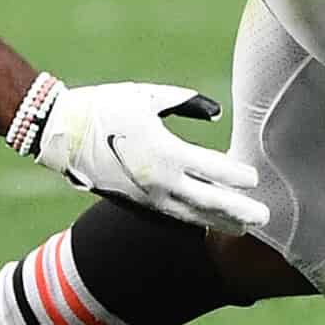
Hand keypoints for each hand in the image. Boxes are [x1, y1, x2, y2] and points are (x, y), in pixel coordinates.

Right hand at [33, 80, 268, 233]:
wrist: (60, 133)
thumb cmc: (105, 107)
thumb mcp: (148, 96)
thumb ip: (187, 103)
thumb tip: (216, 113)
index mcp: (166, 152)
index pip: (213, 169)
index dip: (237, 176)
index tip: (255, 178)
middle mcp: (160, 180)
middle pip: (208, 200)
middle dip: (238, 210)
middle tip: (264, 218)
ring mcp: (147, 195)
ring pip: (191, 214)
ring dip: (218, 221)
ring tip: (242, 228)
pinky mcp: (135, 201)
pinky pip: (171, 214)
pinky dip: (193, 219)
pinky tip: (206, 221)